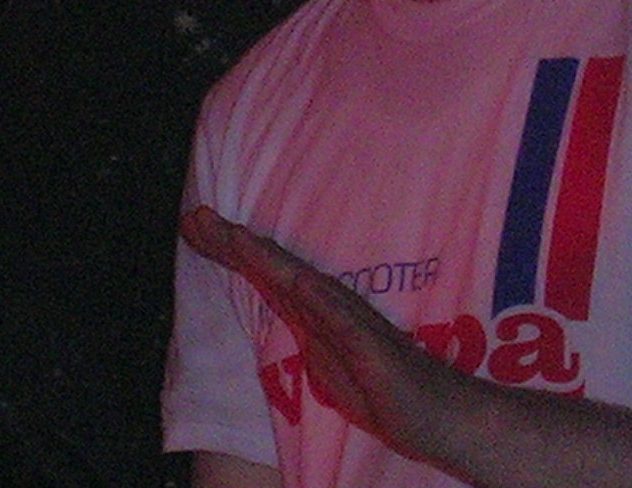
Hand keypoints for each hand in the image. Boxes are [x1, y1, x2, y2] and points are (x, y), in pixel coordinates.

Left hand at [180, 205, 453, 462]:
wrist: (438, 414)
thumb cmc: (383, 389)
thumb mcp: (325, 363)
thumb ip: (303, 333)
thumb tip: (279, 308)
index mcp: (314, 311)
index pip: (265, 273)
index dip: (229, 249)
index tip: (193, 225)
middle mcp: (329, 306)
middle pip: (274, 268)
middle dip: (233, 243)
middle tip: (194, 217)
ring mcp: (351, 324)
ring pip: (301, 283)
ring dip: (266, 259)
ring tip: (231, 237)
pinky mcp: (372, 349)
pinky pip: (342, 321)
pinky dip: (318, 299)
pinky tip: (296, 280)